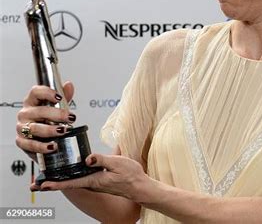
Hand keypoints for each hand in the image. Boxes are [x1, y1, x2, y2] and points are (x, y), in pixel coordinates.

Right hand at [16, 82, 75, 158]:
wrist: (42, 136)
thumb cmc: (48, 118)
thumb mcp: (58, 106)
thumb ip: (64, 96)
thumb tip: (68, 85)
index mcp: (32, 101)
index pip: (36, 92)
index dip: (48, 93)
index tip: (60, 97)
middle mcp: (25, 113)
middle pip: (39, 111)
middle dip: (57, 114)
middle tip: (70, 118)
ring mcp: (22, 128)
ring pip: (34, 128)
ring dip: (50, 130)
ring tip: (63, 131)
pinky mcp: (22, 142)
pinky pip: (30, 144)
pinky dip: (42, 146)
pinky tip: (53, 146)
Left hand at [32, 154, 150, 201]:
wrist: (140, 187)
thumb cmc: (131, 175)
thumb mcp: (118, 163)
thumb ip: (102, 160)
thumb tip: (87, 158)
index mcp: (95, 179)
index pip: (71, 182)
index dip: (56, 183)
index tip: (43, 184)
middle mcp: (92, 183)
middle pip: (68, 183)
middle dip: (52, 183)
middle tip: (36, 184)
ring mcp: (95, 183)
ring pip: (74, 181)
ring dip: (60, 180)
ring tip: (47, 179)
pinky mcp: (98, 181)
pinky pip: (81, 179)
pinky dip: (71, 177)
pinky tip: (69, 172)